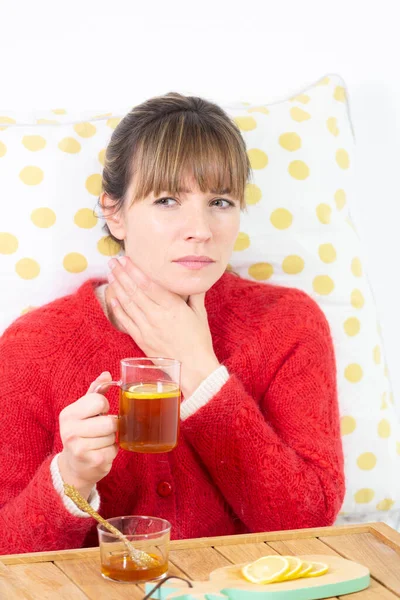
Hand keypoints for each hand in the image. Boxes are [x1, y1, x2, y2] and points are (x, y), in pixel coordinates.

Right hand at [58, 372, 118, 498]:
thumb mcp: (84, 411)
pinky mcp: (92, 462)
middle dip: (110, 425)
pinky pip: (114, 450)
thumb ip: (96, 391)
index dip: (104, 407)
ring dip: (111, 439)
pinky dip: (112, 451)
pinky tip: (100, 452)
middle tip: (100, 431)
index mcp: (68, 414)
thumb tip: (107, 374)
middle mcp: (70, 431)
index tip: (97, 414)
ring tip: (99, 442)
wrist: (74, 466)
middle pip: (109, 421)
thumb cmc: (82, 432)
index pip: (99, 401)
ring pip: (113, 435)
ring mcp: (80, 448)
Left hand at [107, 256, 220, 396]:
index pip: (149, 284)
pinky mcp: (141, 340)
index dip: (135, 271)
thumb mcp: (200, 314)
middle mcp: (157, 316)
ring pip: (128, 304)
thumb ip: (194, 294)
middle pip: (134, 291)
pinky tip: (112, 298)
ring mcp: (147, 329)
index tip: (127, 259)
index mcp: (173, 307)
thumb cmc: (199, 340)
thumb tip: (194, 280)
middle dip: (122, 274)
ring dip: (117, 288)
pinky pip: (125, 321)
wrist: (193, 368)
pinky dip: (118, 308)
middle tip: (113, 262)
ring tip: (111, 275)